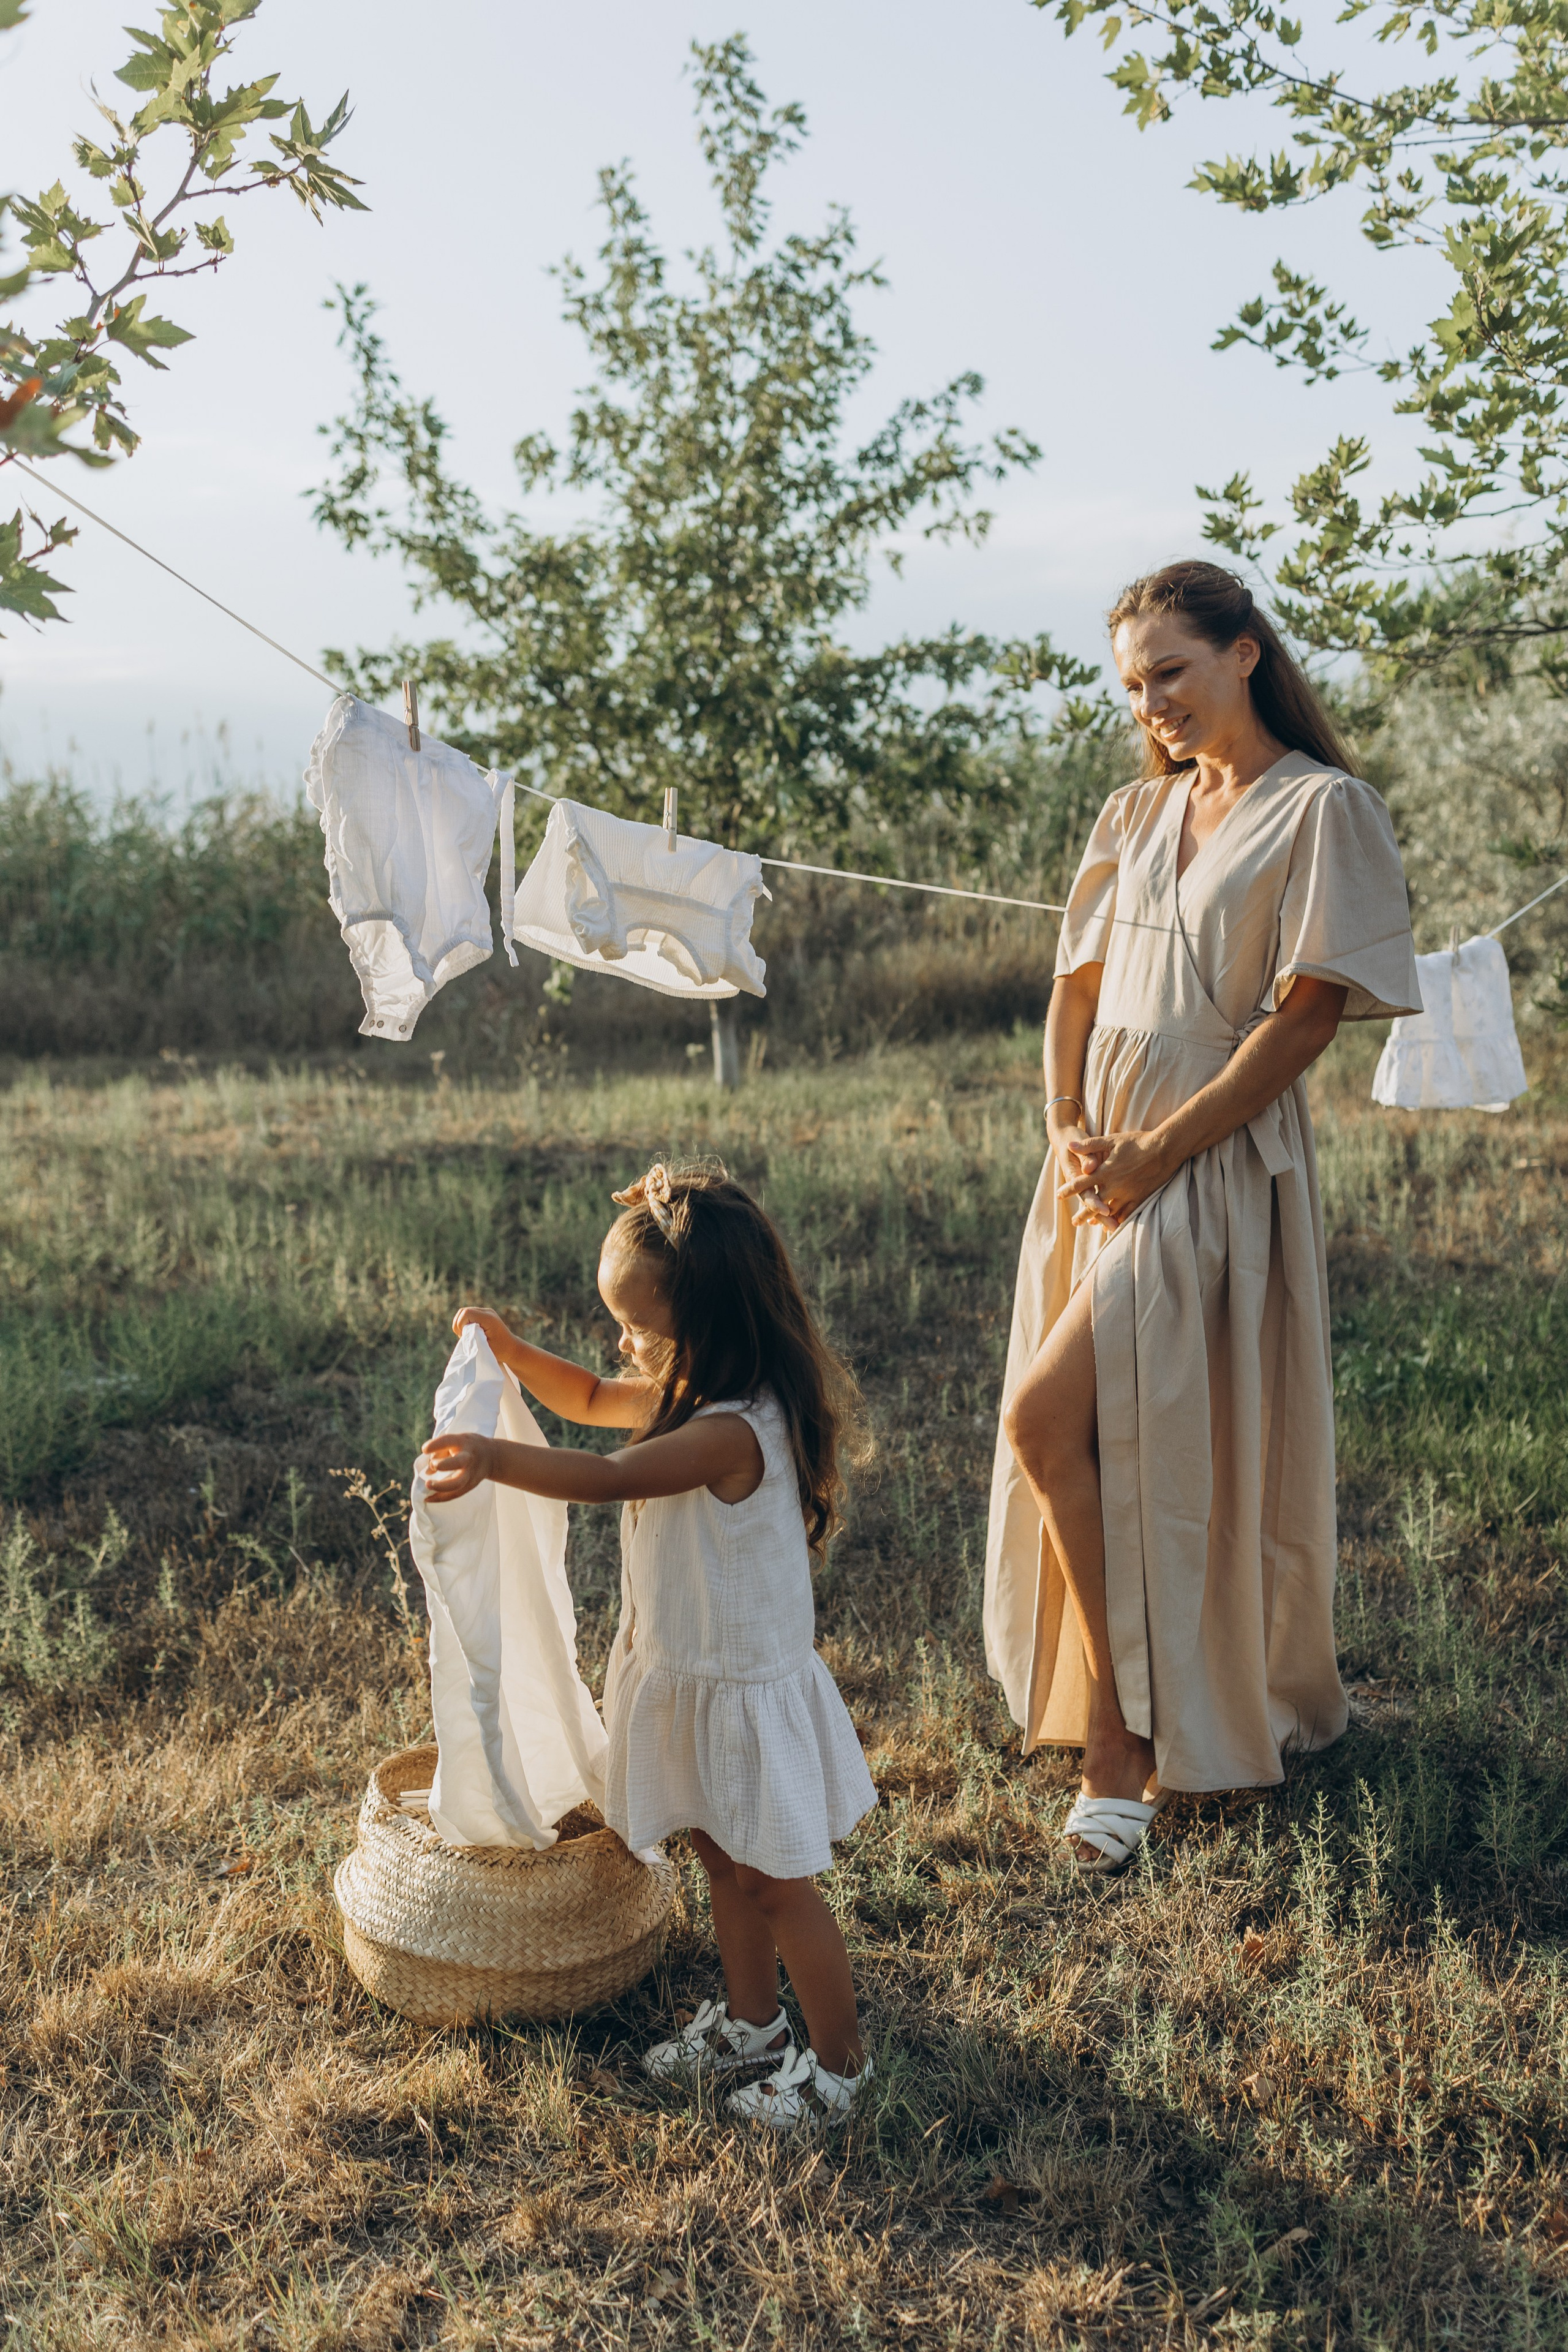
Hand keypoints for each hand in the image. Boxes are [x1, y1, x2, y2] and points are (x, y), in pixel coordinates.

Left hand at [418, 1430, 492, 1501]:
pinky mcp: (470, 1485)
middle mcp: (469, 1458)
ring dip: (440, 1487)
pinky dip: (440, 1498)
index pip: (448, 1441)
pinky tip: (428, 1498)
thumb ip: (440, 1451)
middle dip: (443, 1465)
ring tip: (427, 1485)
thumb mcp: (457, 1441)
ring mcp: (471, 1474)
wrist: (492, 1457)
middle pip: (458, 1462)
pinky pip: (454, 1494)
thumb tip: (426, 1471)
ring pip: (457, 1484)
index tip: (424, 1450)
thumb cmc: (468, 1447)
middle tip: (432, 1466)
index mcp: (464, 1442)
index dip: (435, 1445)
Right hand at [453, 1304, 517, 1359]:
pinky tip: (470, 1333)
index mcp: (488, 1318)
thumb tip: (462, 1333)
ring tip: (467, 1336)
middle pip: (463, 1311)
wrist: (511, 1348)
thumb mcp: (484, 1346)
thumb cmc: (500, 1350)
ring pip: (464, 1312)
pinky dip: (465, 1323)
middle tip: (464, 1337)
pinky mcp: (484, 1315)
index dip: (460, 1324)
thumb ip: (472, 1338)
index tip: (465, 1336)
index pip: (466, 1313)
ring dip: (461, 1324)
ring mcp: (486, 1312)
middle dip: (459, 1324)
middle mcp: (487, 1312)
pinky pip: (468, 1315)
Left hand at [1056, 1127, 1173, 1229]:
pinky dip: (1119, 1220)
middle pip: (1093, 1204)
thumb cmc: (1137, 1142)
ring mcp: (1128, 1194)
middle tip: (1075, 1222)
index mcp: (1105, 1171)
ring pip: (1110, 1212)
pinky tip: (1115, 1225)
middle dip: (1083, 1214)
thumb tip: (1070, 1146)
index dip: (1068, 1190)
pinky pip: (1127, 1214)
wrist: (1164, 1149)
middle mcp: (1114, 1186)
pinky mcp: (1140, 1198)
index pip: (1081, 1183)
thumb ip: (1089, 1145)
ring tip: (1093, 1225)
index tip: (1058, 1195)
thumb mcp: (1111, 1140)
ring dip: (1100, 1219)